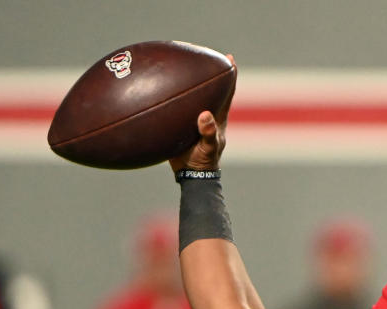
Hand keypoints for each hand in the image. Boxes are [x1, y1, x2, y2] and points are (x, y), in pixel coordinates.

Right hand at [169, 54, 235, 171]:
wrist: (191, 175)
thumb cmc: (204, 162)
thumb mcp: (208, 148)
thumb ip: (208, 133)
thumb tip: (205, 114)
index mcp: (218, 117)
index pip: (226, 92)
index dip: (229, 76)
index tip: (229, 59)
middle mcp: (207, 114)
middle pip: (211, 89)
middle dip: (209, 72)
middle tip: (205, 55)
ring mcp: (194, 119)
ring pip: (193, 96)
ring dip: (188, 82)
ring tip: (180, 65)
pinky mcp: (181, 125)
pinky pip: (176, 107)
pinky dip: (170, 98)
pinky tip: (156, 90)